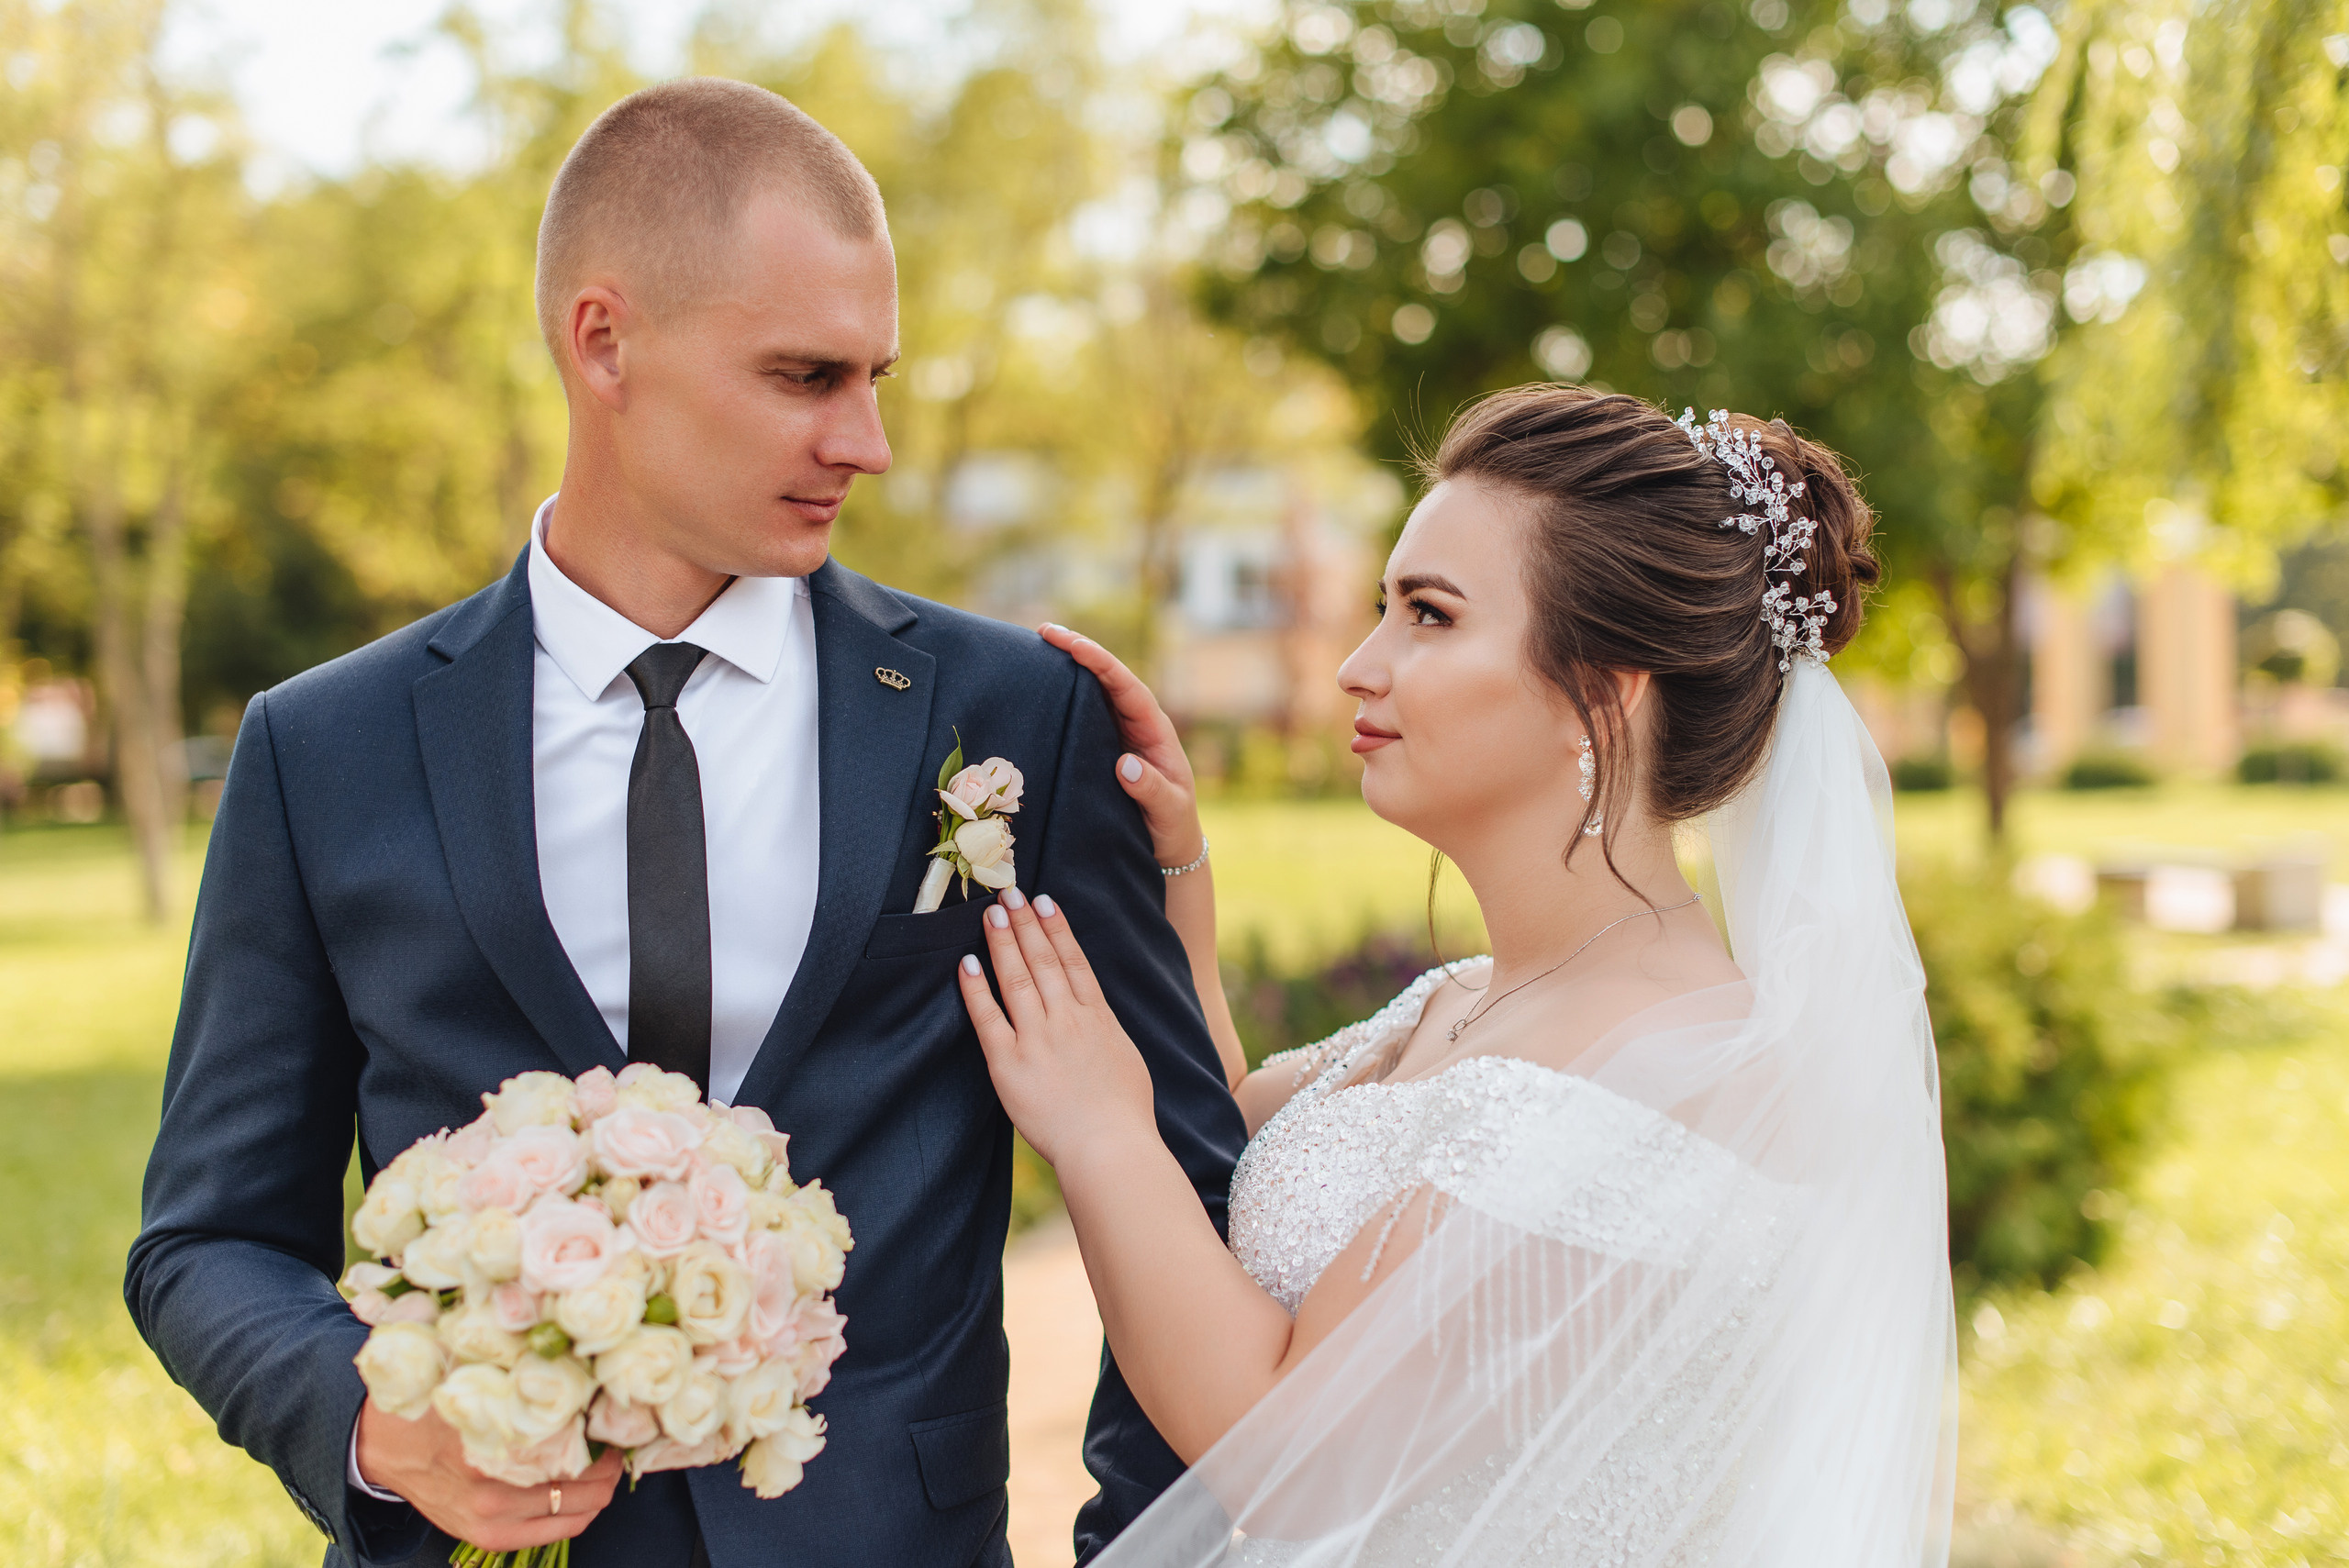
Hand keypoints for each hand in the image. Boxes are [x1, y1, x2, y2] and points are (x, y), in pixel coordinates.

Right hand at [355, 1398, 622, 1550]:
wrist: (384, 1447)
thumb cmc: (434, 1405)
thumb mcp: (472, 1378)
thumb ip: (518, 1375)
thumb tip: (579, 1363)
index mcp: (491, 1445)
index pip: (574, 1441)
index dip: (603, 1423)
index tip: (612, 1408)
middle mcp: (493, 1490)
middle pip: (587, 1480)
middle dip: (609, 1458)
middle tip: (616, 1435)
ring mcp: (492, 1519)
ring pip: (581, 1508)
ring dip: (601, 1484)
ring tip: (605, 1458)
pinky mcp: (490, 1537)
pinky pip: (560, 1530)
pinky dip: (581, 1509)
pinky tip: (585, 1487)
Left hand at [956, 887, 1157, 1168]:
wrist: (1109, 1146)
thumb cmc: (1125, 1114)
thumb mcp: (1126, 1061)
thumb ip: (1106, 1035)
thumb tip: (1096, 1019)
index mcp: (1098, 1018)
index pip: (1073, 962)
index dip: (1057, 930)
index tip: (1044, 903)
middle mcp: (1067, 1019)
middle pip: (1042, 961)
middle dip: (1025, 924)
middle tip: (1009, 893)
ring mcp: (1037, 1039)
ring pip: (1017, 978)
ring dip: (1002, 942)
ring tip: (991, 914)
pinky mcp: (1009, 1063)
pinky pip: (988, 1018)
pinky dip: (976, 989)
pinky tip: (967, 964)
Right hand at [1038, 624, 1203, 868]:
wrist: (1171, 845)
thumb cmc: (1173, 826)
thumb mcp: (1169, 810)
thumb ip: (1150, 789)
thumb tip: (1124, 763)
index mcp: (1156, 730)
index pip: (1128, 687)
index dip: (1101, 664)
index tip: (1074, 645)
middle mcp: (1138, 723)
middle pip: (1108, 678)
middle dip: (1079, 651)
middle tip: (1044, 631)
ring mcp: (1120, 732)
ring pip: (1095, 691)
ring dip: (1069, 667)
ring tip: (1037, 644)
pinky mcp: (1105, 745)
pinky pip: (1084, 713)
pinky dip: (1065, 695)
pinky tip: (1041, 684)